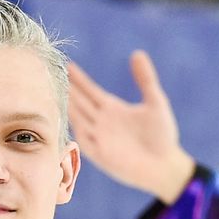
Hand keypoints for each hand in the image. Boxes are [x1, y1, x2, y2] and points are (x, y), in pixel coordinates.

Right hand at [67, 51, 194, 203]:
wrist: (166, 165)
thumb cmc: (162, 135)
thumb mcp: (156, 102)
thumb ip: (145, 79)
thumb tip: (137, 53)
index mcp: (113, 109)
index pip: (90, 91)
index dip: (79, 79)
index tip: (67, 65)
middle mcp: (102, 123)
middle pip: (79, 102)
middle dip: (67, 90)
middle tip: (51, 74)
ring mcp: (99, 138)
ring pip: (78, 119)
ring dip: (67, 107)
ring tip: (54, 92)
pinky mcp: (101, 155)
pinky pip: (84, 140)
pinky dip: (75, 130)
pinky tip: (66, 120)